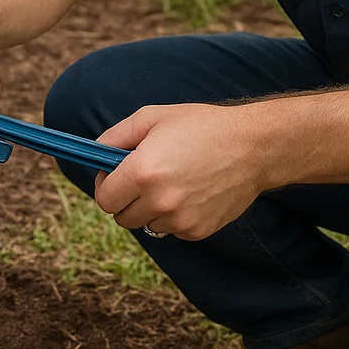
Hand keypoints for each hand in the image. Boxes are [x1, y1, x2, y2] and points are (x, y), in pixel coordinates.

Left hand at [92, 103, 271, 241]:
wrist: (253, 147)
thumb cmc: (202, 126)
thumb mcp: (153, 118)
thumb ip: (116, 136)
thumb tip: (95, 153)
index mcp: (142, 172)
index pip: (104, 199)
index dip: (107, 186)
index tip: (115, 176)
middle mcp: (159, 201)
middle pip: (122, 217)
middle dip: (126, 199)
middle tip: (144, 178)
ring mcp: (180, 220)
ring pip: (147, 224)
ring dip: (152, 208)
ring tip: (175, 181)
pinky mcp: (197, 231)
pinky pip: (172, 230)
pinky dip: (175, 216)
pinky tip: (193, 192)